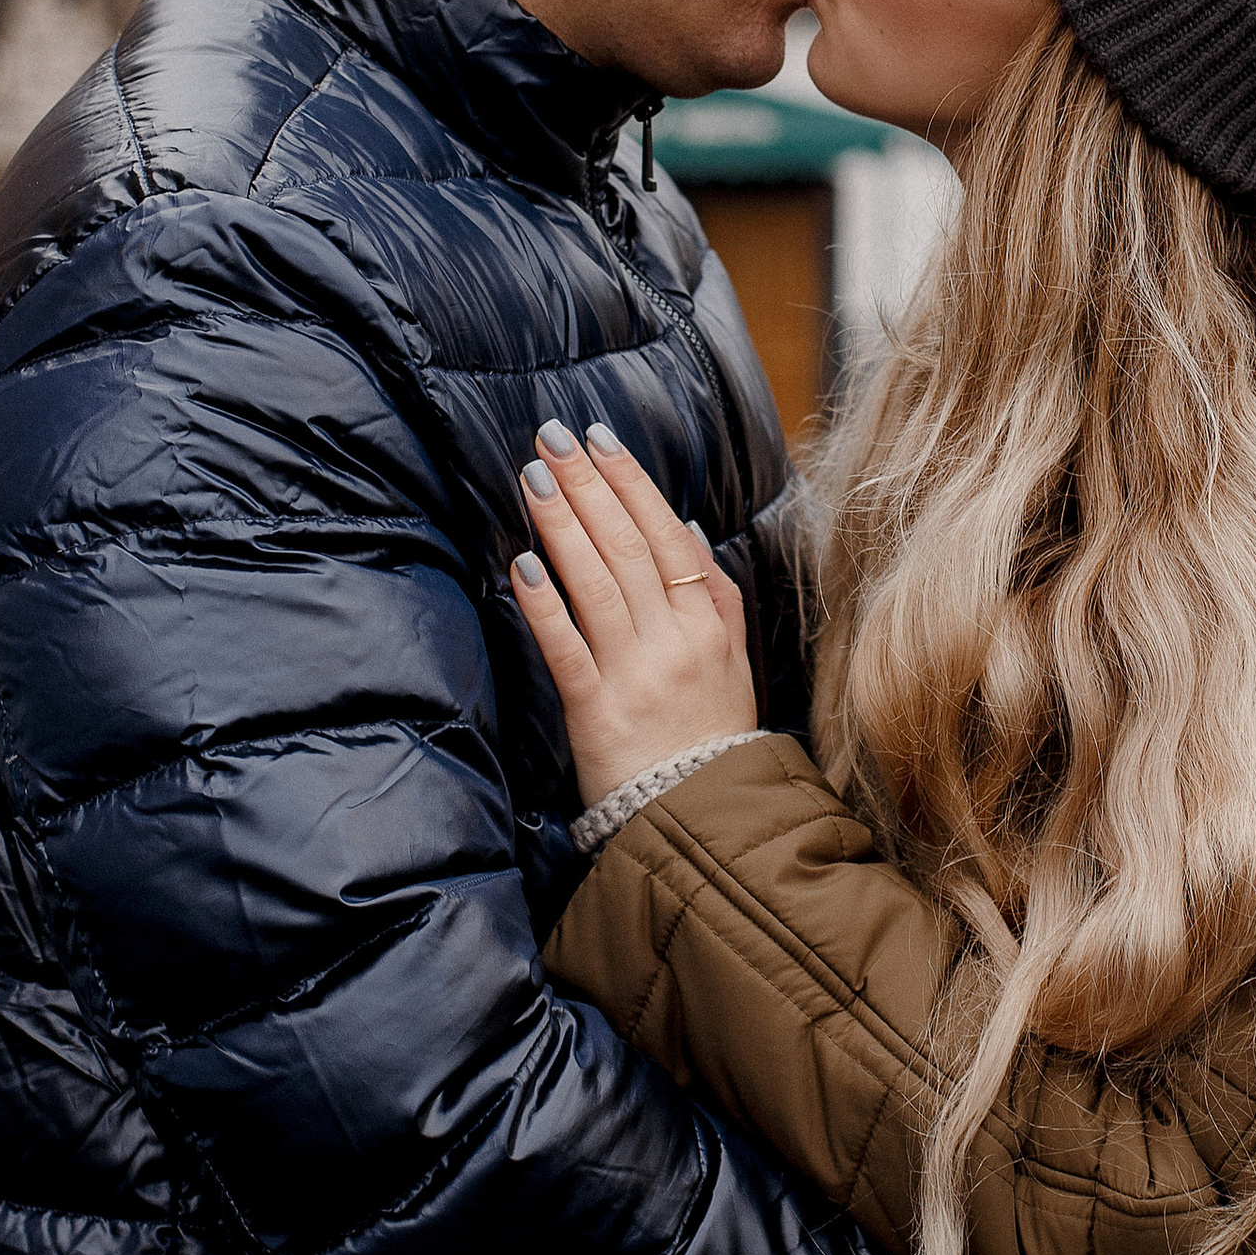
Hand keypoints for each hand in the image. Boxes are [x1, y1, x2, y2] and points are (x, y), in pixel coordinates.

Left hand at [510, 419, 758, 804]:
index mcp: (706, 623)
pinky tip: (521, 564)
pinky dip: (544, 604)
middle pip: (627, 548)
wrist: (703, 816)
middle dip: (588, 486)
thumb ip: (714, 593)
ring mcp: (634, 675)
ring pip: (597, 585)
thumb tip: (685, 527)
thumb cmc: (713, 735)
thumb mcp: (734, 659)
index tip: (599, 438)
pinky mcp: (595, 712)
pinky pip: (566, 648)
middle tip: (551, 438)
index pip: (666, 535)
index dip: (630, 483)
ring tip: (533, 479)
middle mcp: (673, 641)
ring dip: (563, 526)